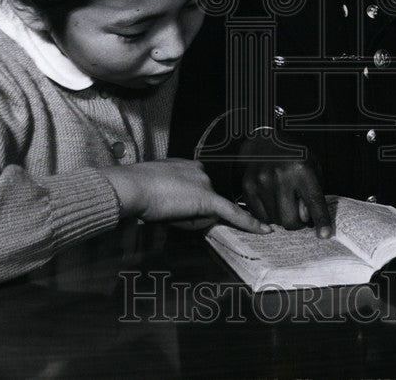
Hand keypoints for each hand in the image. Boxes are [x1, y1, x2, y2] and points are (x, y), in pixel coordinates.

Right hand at [99, 159, 269, 233]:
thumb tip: (186, 212)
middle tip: (167, 210)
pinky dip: (248, 222)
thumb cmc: (137, 190)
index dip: (190, 203)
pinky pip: (232, 213)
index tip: (180, 206)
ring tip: (168, 212)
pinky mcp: (208, 199)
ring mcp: (205, 183)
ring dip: (191, 220)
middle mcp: (200, 169)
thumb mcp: (158, 190)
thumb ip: (174, 196)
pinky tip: (263, 230)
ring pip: (210, 211)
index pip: (200, 189)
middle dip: (191, 213)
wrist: (132, 187)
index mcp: (187, 165)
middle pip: (207, 201)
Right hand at [238, 135, 332, 237]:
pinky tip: (272, 201)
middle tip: (299, 214)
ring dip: (282, 217)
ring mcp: (262, 182)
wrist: (264, 141)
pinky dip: (268, 214)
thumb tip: (307, 218)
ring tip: (284, 202)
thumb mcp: (311, 166)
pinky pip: (260, 216)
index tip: (324, 234)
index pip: (313, 202)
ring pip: (275, 220)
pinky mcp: (248, 187)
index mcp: (301, 170)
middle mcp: (280, 176)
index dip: (321, 220)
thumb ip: (313, 192)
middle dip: (297, 222)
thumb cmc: (292, 156)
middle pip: (290, 220)